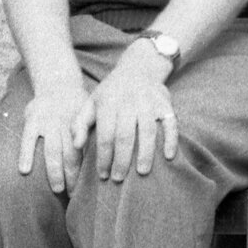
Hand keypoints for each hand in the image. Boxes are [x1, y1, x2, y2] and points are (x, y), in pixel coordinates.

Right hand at [15, 69, 95, 192]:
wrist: (58, 82)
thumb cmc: (77, 107)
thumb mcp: (90, 115)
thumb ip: (92, 134)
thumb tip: (111, 157)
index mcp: (81, 126)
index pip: (85, 152)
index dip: (85, 170)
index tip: (88, 188)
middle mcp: (66, 125)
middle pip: (71, 154)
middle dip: (73, 175)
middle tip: (74, 195)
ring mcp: (48, 122)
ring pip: (52, 150)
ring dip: (55, 170)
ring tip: (58, 189)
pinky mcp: (31, 119)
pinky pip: (27, 139)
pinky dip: (26, 154)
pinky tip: (25, 170)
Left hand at [87, 46, 182, 182]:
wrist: (138, 68)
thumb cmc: (110, 93)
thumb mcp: (90, 103)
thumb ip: (80, 124)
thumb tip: (76, 146)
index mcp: (108, 103)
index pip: (106, 135)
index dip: (104, 157)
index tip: (102, 175)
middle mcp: (129, 101)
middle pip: (126, 135)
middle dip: (122, 160)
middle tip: (118, 178)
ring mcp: (149, 102)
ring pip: (148, 131)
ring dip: (145, 153)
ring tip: (142, 172)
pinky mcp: (165, 103)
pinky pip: (171, 122)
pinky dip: (170, 139)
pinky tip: (168, 155)